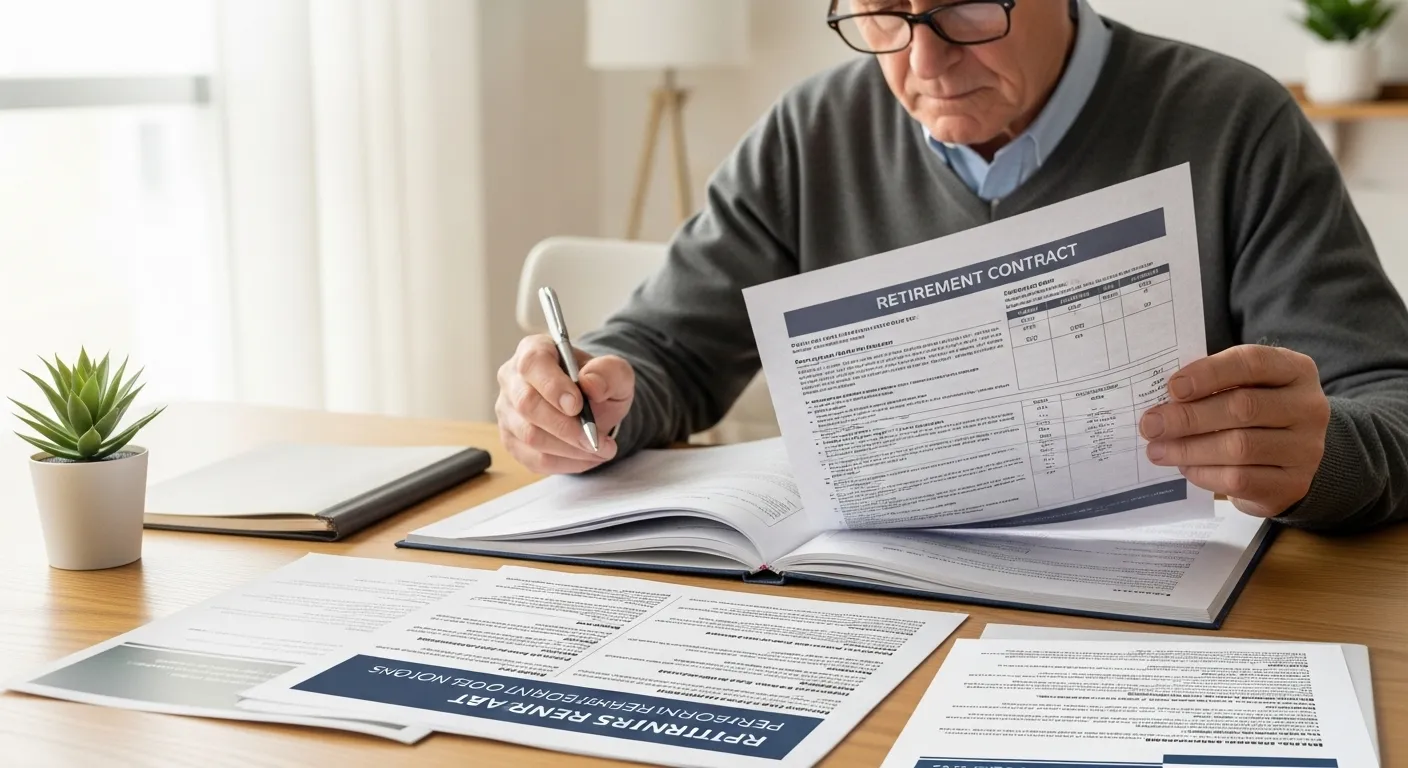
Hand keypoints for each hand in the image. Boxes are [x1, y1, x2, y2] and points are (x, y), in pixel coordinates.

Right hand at [495, 335, 633, 473]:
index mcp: (534, 351)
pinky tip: (586, 457)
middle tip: (596, 440)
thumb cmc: (597, 383)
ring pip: (530, 436)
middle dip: (565, 427)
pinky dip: (565, 463)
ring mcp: (507, 411)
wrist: (591, 407)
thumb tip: (591, 384)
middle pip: (527, 405)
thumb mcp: (615, 372)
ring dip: (569, 449)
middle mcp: (512, 379)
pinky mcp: (512, 440)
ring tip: (599, 449)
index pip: (532, 364)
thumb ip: (608, 373)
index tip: (578, 405)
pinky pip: (534, 458)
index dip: (553, 386)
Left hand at [1138, 344, 1329, 517]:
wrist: (1291, 460)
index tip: (1172, 387)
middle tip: (1151, 424)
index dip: (1209, 373)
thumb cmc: (1255, 414)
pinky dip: (1204, 473)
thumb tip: (1163, 400)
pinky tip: (1184, 467)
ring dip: (1189, 449)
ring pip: (1239, 447)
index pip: (1252, 362)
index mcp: (1295, 370)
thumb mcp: (1244, 387)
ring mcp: (1306, 449)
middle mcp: (1308, 407)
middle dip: (1189, 417)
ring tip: (1157, 449)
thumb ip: (1212, 385)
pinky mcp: (1293, 484)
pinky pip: (1240, 480)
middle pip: (1242, 407)